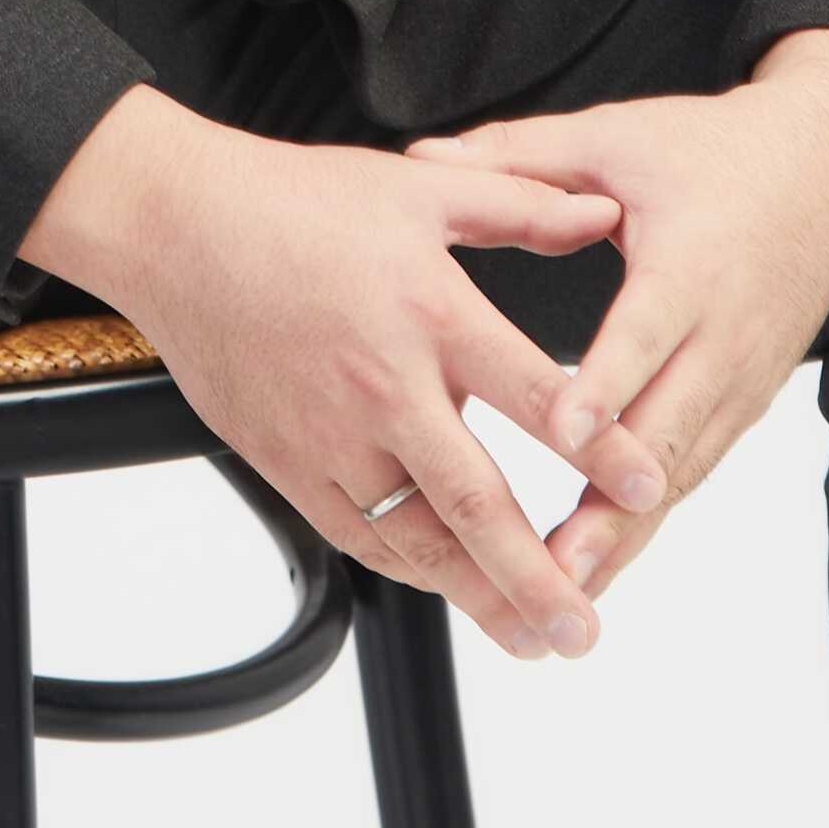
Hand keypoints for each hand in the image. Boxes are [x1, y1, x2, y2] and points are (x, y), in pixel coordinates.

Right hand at [90, 119, 657, 661]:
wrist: (179, 231)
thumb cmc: (298, 202)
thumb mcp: (423, 190)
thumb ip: (522, 206)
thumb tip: (605, 214)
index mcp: (430, 311)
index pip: (535, 392)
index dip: (598, 446)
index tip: (649, 490)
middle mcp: (385, 385)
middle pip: (475, 500)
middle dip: (537, 574)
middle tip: (587, 628)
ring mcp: (331, 434)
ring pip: (415, 538)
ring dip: (478, 595)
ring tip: (534, 637)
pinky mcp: (288, 462)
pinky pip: (358, 535)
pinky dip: (411, 570)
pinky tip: (451, 589)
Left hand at [399, 72, 828, 610]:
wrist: (827, 168)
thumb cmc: (710, 150)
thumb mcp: (614, 139)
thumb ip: (518, 158)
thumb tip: (420, 155)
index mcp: (691, 262)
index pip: (647, 332)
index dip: (607, 385)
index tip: (563, 432)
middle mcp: (725, 332)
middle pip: (666, 431)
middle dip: (609, 503)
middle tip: (550, 565)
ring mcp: (743, 377)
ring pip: (681, 468)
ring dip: (626, 532)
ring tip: (564, 592)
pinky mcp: (748, 400)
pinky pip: (694, 467)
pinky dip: (649, 517)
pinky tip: (600, 564)